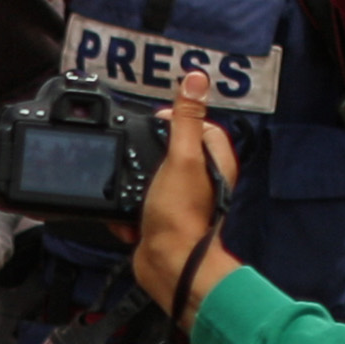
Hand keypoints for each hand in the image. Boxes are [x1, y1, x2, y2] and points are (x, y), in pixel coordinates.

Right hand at [131, 71, 242, 325]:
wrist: (168, 264)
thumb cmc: (180, 214)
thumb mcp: (182, 158)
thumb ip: (187, 118)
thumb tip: (197, 79)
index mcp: (216, 163)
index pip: (203, 127)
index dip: (180, 119)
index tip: (159, 120)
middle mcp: (203, 182)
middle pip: (174, 152)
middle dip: (151, 154)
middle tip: (138, 156)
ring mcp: (182, 202)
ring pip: (153, 179)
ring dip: (136, 183)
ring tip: (130, 188)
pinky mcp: (162, 220)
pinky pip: (141, 205)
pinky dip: (129, 209)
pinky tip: (128, 215)